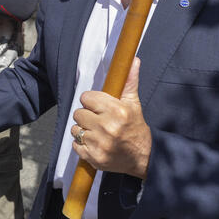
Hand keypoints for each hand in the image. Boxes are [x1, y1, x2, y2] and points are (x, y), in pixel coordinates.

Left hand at [71, 57, 150, 178]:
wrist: (142, 157)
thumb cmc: (135, 127)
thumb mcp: (133, 103)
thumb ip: (129, 81)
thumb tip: (134, 60)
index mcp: (117, 111)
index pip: (86, 98)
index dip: (92, 102)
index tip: (99, 107)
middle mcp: (108, 128)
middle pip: (78, 113)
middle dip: (87, 116)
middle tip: (99, 121)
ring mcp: (100, 144)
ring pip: (75, 129)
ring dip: (83, 130)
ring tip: (97, 132)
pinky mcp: (94, 158)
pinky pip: (75, 145)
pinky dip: (82, 145)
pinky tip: (94, 143)